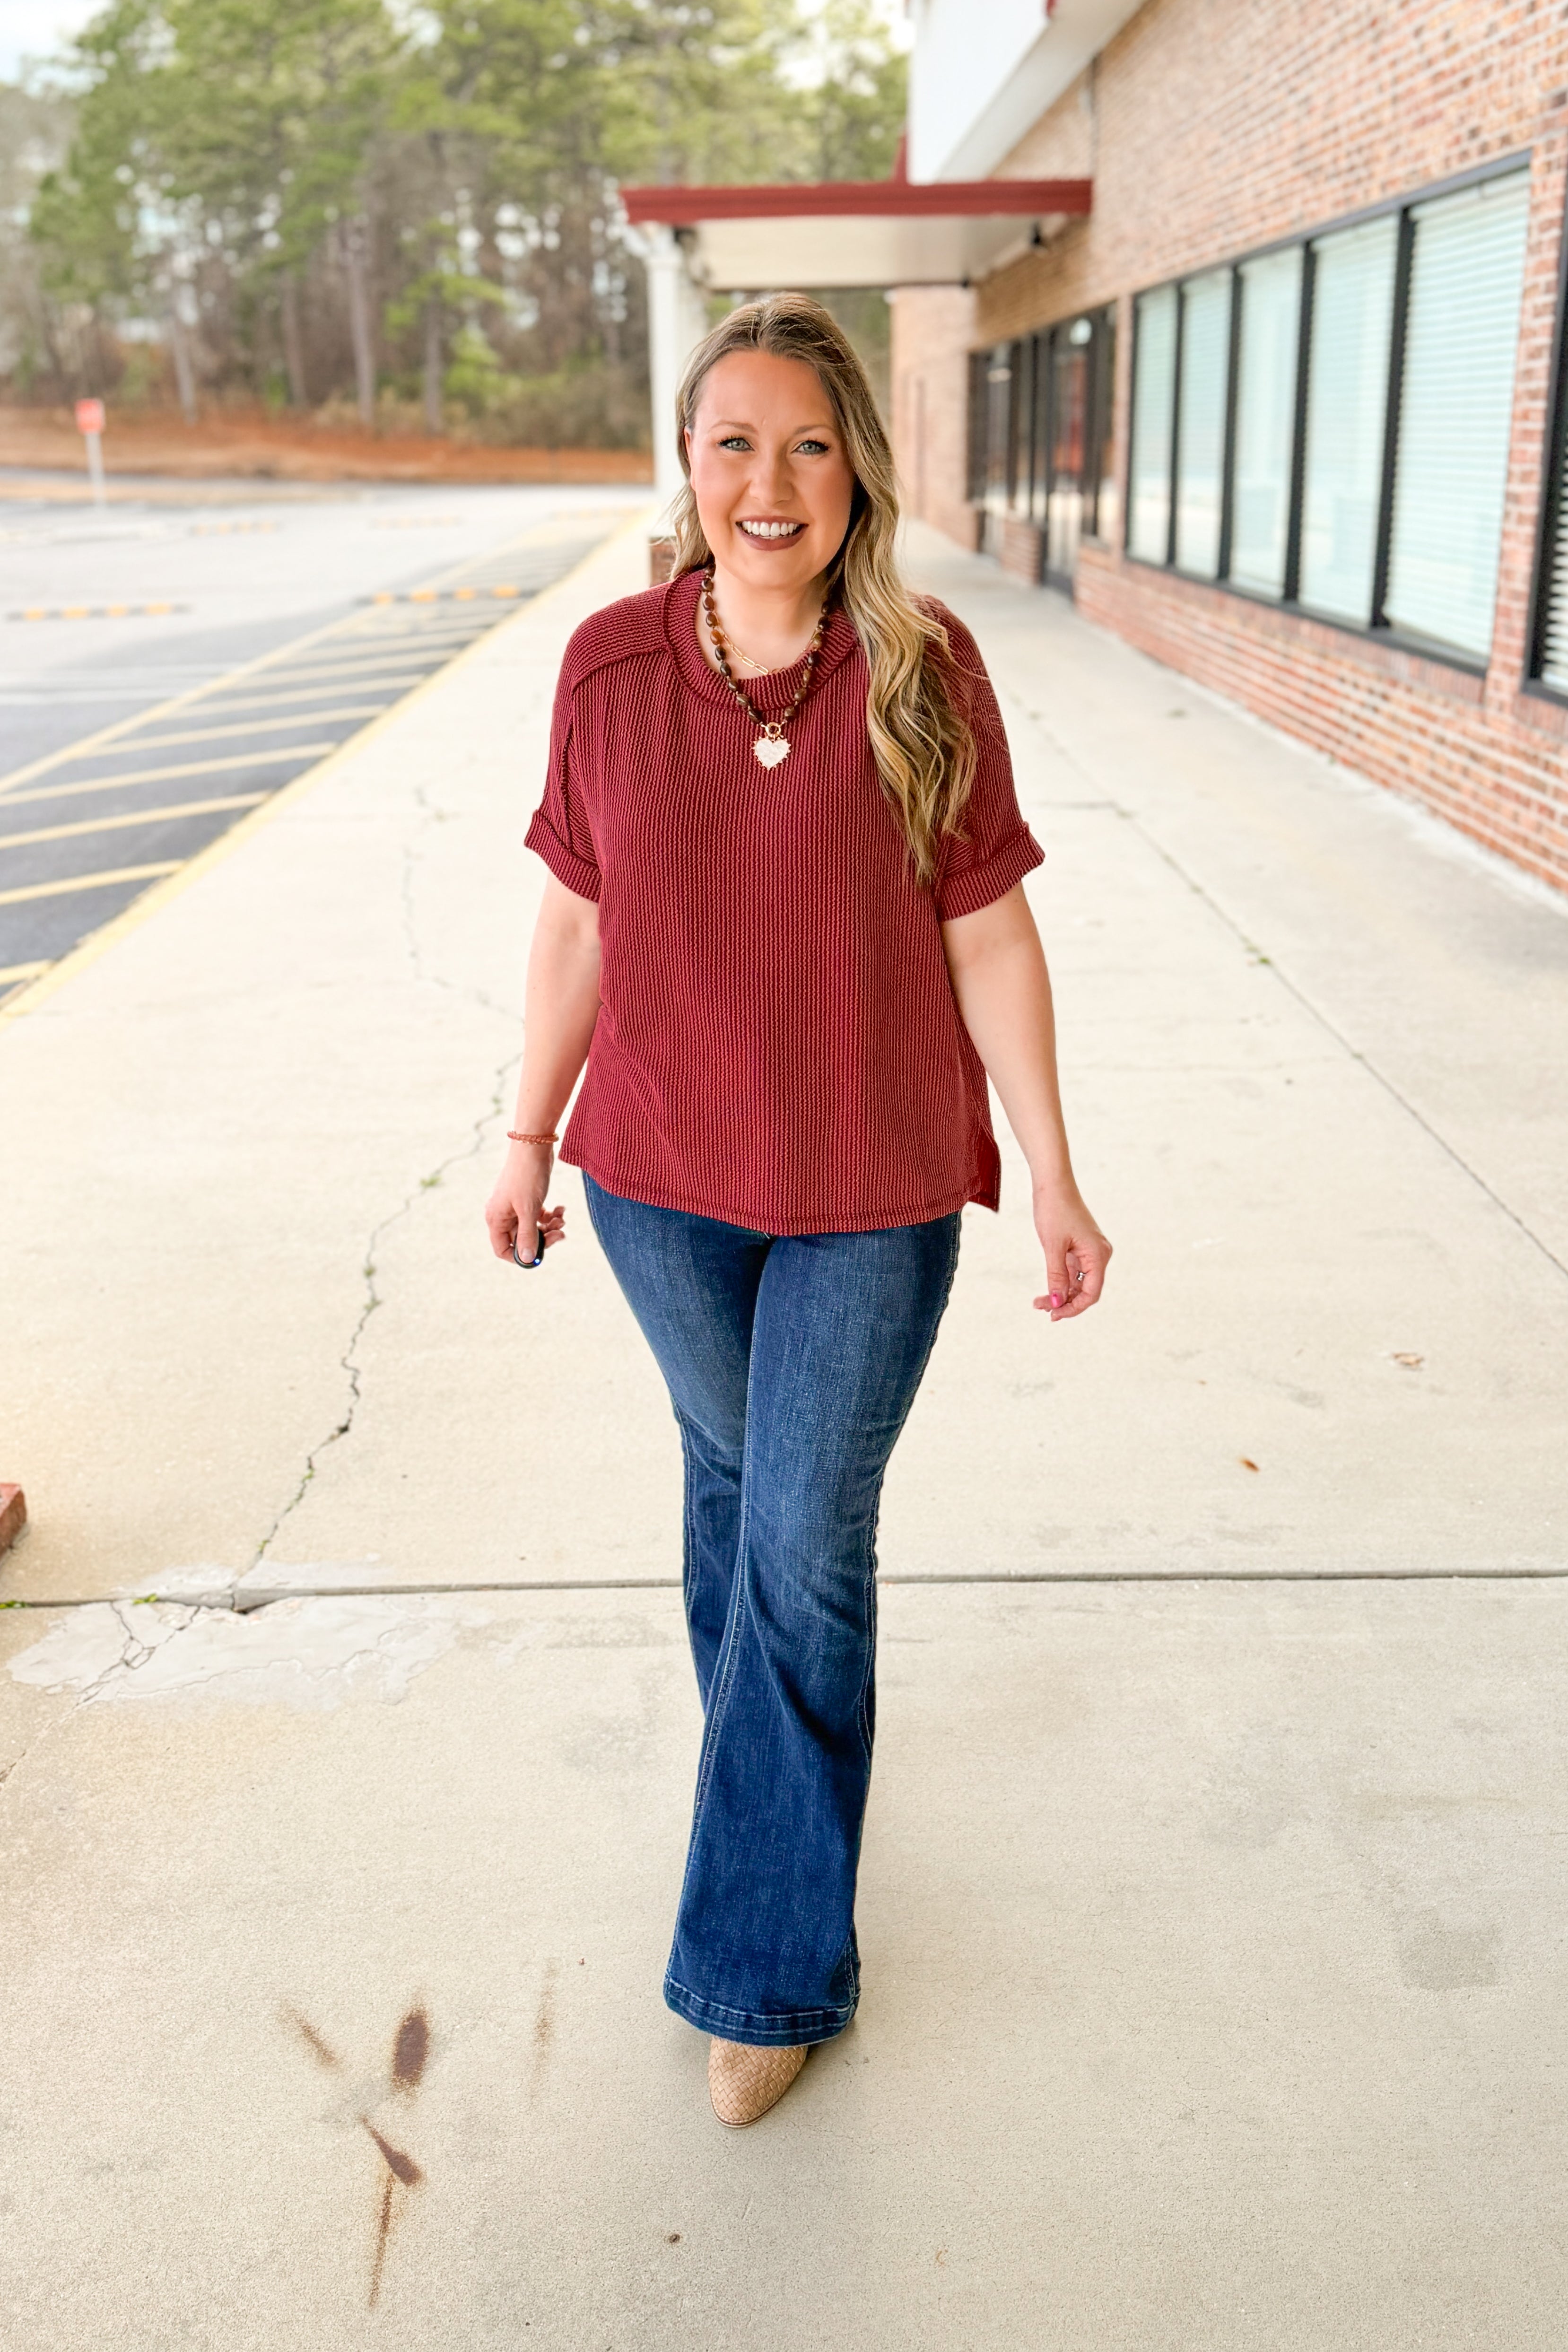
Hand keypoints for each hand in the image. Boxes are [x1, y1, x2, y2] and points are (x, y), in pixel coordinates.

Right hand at [484, 1141, 567, 1262]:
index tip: (539, 1254)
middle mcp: (503, 1215)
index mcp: (496, 1219)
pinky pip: (538, 1216)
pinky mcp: (527, 1200)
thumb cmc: (527, 1177)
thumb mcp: (528, 1210)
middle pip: (521, 1240)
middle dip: (543, 1238)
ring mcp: (515, 1207)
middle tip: (561, 1233)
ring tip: (561, 1218)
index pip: (502, 1249)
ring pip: (533, 1228)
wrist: (534, 1146)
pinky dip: (550, 1216)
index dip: (520, 1256)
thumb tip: (527, 1259)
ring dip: (549, 1227)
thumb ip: (527, 1236)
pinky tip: (560, 1208)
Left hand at [1031, 1180, 1110, 1319]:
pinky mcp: (1081, 1248)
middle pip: (1086, 1290)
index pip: (1091, 1293)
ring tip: (1039, 1302)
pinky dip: (1062, 1282)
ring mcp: (1091, 1252)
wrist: (1053, 1184)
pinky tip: (1047, 1290)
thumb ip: (1056, 1277)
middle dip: (1065, 1302)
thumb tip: (1057, 1304)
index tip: (1053, 1314)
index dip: (1074, 1308)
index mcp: (1098, 1255)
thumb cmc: (1054, 1210)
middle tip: (1041, 1308)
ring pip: (1079, 1283)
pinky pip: (1074, 1272)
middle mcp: (1099, 1255)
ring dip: (1062, 1294)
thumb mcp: (1053, 1246)